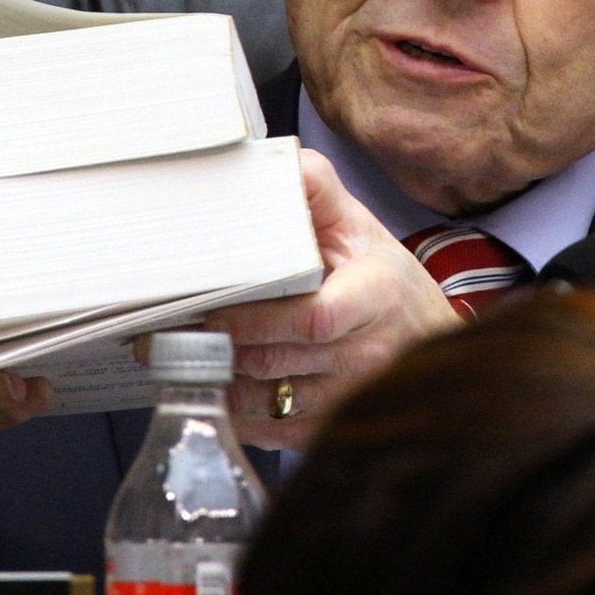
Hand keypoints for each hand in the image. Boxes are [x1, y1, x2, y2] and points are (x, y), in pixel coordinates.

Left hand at [204, 149, 460, 447]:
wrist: (428, 337)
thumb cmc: (382, 278)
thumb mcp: (359, 226)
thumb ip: (319, 191)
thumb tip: (283, 164)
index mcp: (375, 295)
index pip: (313, 318)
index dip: (255, 320)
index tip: (210, 308)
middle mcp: (368, 353)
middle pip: (277, 359)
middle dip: (218, 347)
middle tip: (166, 332)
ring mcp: (351, 396)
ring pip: (267, 400)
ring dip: (219, 382)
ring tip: (179, 358)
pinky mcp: (332, 427)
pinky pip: (271, 430)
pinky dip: (235, 413)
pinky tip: (214, 388)